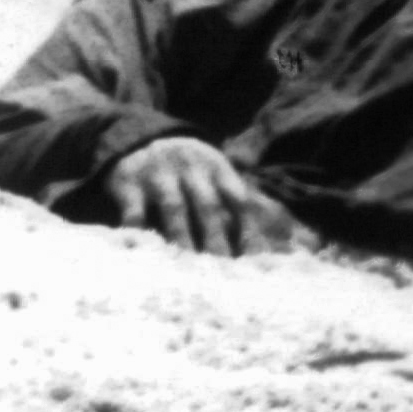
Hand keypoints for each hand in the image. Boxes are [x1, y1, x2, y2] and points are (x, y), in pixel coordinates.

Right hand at [108, 135, 296, 257]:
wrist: (138, 135)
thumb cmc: (187, 169)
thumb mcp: (213, 173)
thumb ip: (235, 205)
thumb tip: (283, 240)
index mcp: (216, 168)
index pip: (238, 199)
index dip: (249, 230)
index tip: (257, 262)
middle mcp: (190, 168)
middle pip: (208, 207)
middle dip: (217, 241)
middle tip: (225, 276)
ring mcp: (159, 173)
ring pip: (174, 209)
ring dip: (183, 239)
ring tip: (189, 271)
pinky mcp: (129, 181)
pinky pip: (134, 209)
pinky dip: (139, 230)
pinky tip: (144, 252)